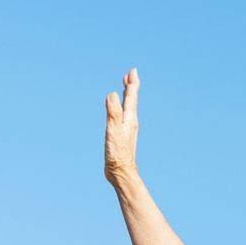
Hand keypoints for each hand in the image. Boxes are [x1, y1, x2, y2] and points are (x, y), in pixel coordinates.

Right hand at [104, 68, 140, 183]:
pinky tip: (120, 111)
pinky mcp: (123, 136)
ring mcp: (127, 129)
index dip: (132, 84)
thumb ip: (113, 113)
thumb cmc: (117, 154)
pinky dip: (123, 108)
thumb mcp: (113, 131)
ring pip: (129, 108)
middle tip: (130, 74)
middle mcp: (130, 123)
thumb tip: (113, 94)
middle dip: (131, 86)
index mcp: (129, 119)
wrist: (121, 173)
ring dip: (128, 96)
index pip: (131, 97)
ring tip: (126, 87)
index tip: (132, 71)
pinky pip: (124, 117)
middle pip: (132, 100)